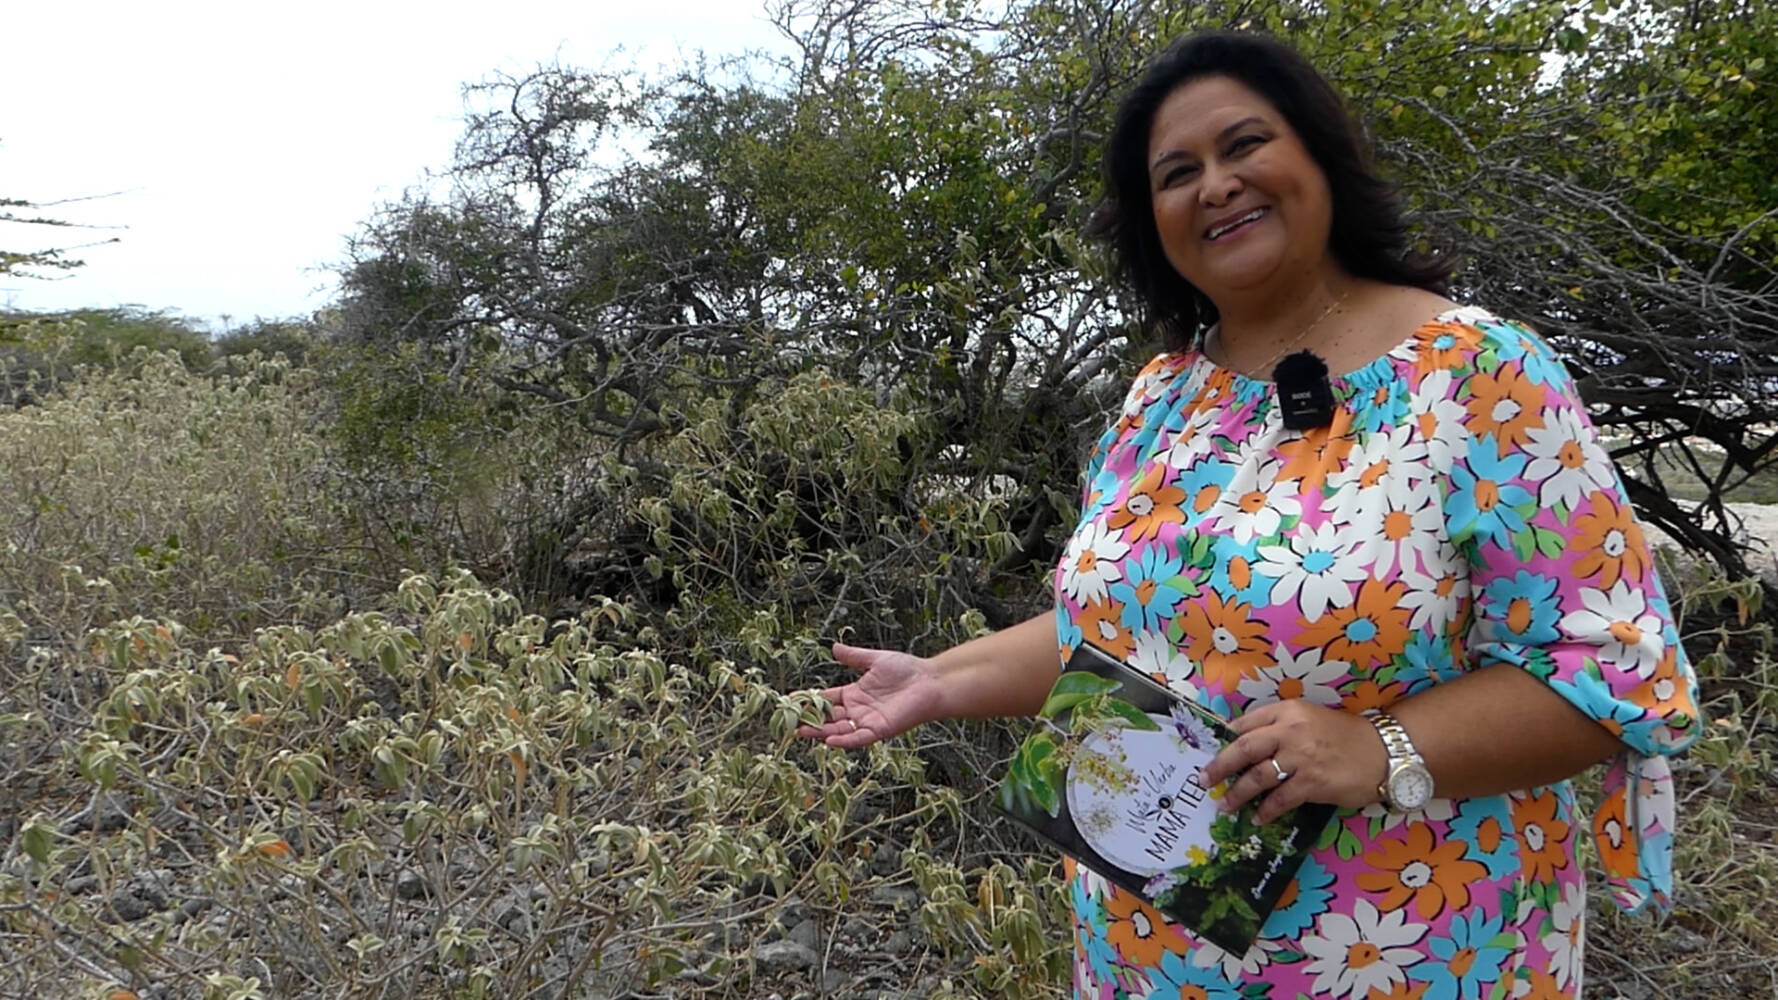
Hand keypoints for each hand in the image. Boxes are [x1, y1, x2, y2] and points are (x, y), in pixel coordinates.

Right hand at [796, 643, 945, 748]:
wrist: (930, 681)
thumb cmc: (907, 669)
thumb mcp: (875, 660)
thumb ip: (855, 656)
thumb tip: (834, 648)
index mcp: (855, 693)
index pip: (827, 699)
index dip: (810, 700)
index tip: (790, 700)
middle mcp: (858, 710)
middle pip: (829, 717)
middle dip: (810, 719)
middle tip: (789, 721)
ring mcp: (868, 721)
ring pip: (839, 729)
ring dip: (820, 731)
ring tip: (801, 731)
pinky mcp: (879, 730)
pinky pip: (858, 738)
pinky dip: (844, 740)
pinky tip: (828, 739)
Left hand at [1198, 700, 1387, 824]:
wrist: (1384, 752)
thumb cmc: (1346, 735)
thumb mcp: (1311, 719)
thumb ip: (1281, 727)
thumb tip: (1249, 744)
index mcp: (1289, 711)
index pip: (1247, 722)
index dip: (1226, 738)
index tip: (1211, 751)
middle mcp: (1291, 730)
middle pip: (1244, 748)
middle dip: (1219, 766)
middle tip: (1204, 779)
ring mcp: (1301, 758)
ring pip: (1257, 776)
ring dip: (1237, 793)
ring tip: (1225, 804)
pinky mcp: (1312, 783)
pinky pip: (1280, 799)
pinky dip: (1266, 810)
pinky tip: (1258, 817)